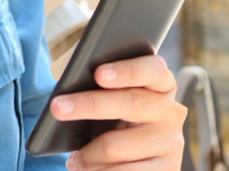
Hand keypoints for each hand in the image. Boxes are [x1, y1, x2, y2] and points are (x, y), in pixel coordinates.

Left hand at [50, 55, 186, 170]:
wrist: (139, 162)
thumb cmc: (118, 122)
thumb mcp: (116, 102)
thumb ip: (105, 90)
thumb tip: (71, 97)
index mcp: (162, 84)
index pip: (152, 69)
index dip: (127, 70)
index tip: (98, 73)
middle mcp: (171, 111)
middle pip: (130, 103)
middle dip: (90, 104)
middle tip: (57, 108)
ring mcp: (171, 142)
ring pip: (117, 145)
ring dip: (88, 154)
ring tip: (73, 159)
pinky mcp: (167, 169)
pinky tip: (85, 170)